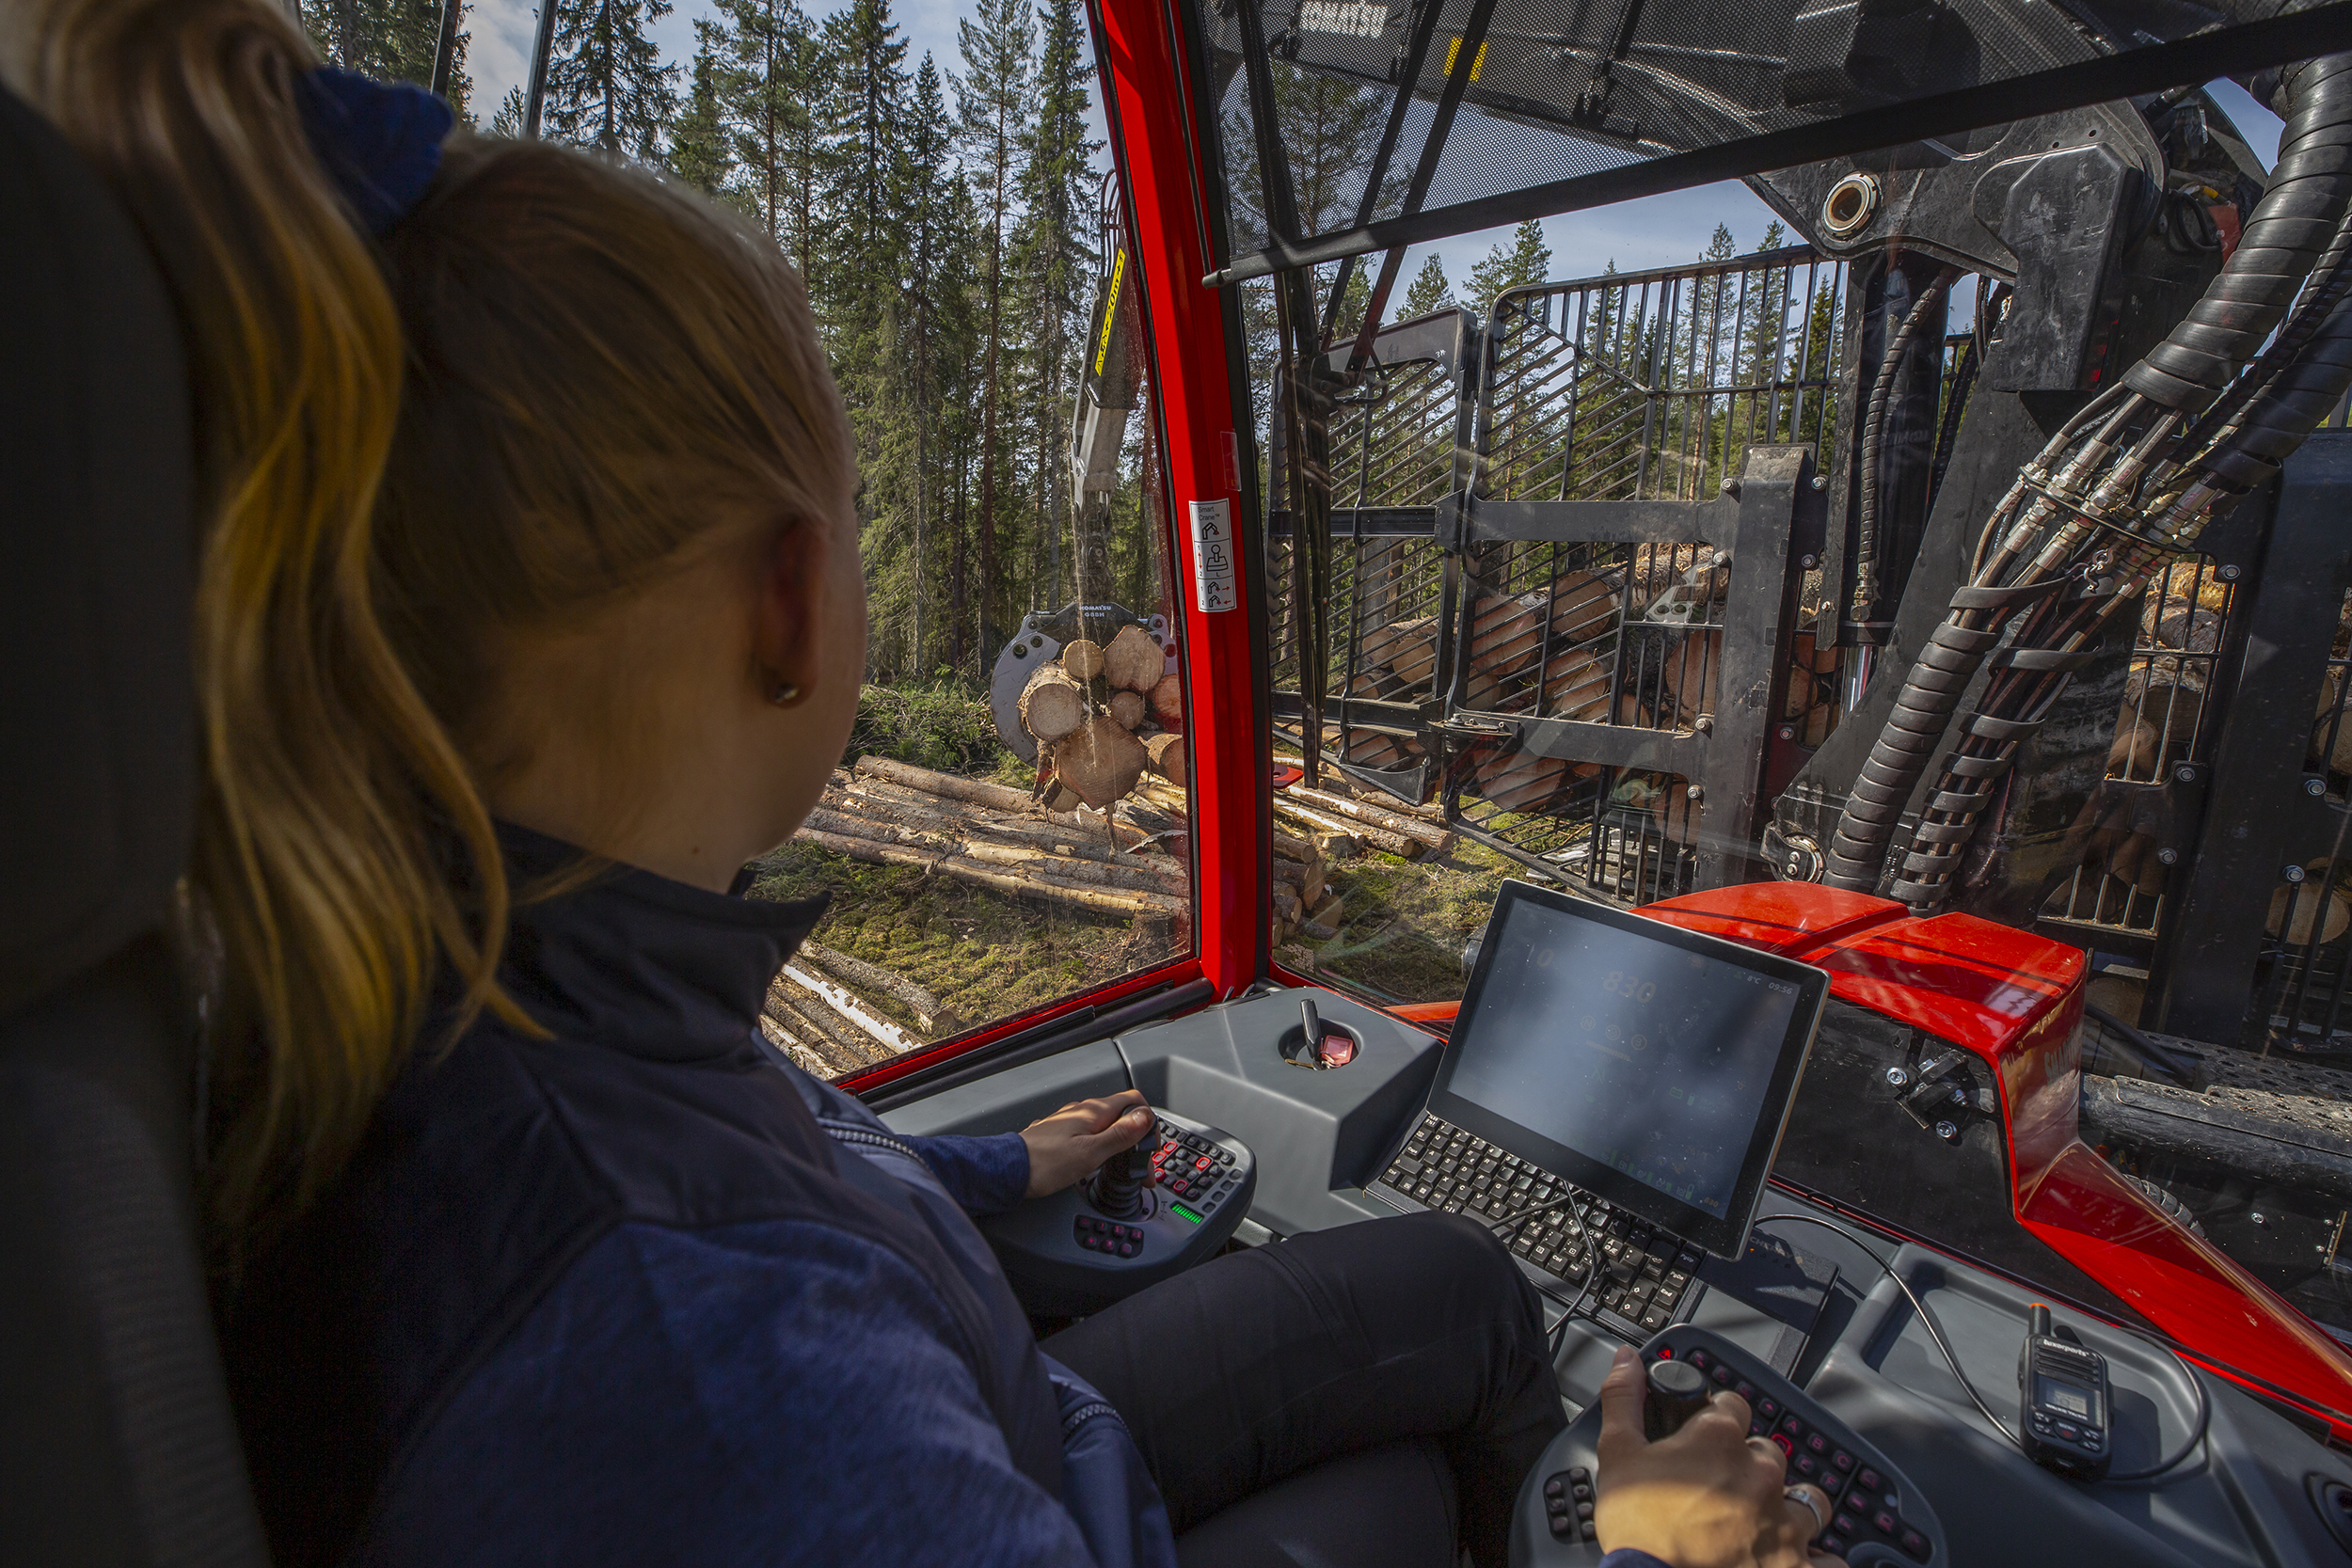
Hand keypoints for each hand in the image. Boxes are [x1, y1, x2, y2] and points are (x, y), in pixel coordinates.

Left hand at [1020, 1089, 1154, 1197]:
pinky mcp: (1060, 1135)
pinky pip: (1089, 1135)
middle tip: (1140, 1168)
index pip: (1134, 1101)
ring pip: (1104, 1126)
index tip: (1150, 1146)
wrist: (1009, 1170)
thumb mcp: (1090, 1152)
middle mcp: (1082, 1111)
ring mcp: (1070, 1122)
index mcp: (1094, 1112)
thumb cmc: (1044, 1163)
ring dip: (1119, 1144)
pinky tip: (1098, 1163)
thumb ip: (1120, 1134)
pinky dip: (1101, 1147)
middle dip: (1136, 1139)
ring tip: (1123, 1167)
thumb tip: (1144, 1117)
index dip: (1149, 1121)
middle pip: (1121, 1116)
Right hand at [1594, 1346, 1846, 1567]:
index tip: (1706, 1436)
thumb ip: (1623, 1398)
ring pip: (1808, 1501)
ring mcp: (1784, 1522)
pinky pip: (1828, 1559)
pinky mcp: (1796, 1564)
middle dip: (1751, 1465)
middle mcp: (1761, 1474)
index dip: (1718, 1419)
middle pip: (1769, 1453)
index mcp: (1719, 1440)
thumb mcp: (1616, 1454)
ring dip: (1791, 1506)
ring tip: (1768, 1521)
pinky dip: (1817, 1559)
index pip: (1733, 1405)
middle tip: (1723, 1488)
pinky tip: (1798, 1559)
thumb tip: (1627, 1359)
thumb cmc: (1636, 1527)